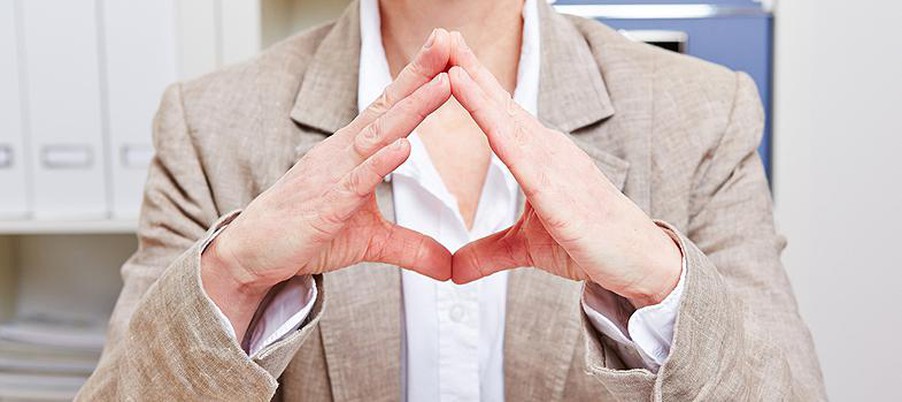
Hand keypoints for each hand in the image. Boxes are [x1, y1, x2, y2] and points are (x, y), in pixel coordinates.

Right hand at [202, 29, 454, 338]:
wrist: (252, 255)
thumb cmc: (307, 234)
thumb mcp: (370, 241)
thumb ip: (411, 247)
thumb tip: (448, 267)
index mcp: (356, 152)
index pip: (394, 108)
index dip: (421, 80)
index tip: (450, 52)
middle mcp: (344, 153)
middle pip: (390, 107)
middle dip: (421, 74)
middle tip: (450, 40)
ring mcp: (334, 175)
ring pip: (378, 135)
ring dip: (413, 108)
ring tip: (444, 83)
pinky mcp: (325, 206)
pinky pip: (355, 181)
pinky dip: (379, 164)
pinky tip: (403, 147)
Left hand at [447, 33, 681, 307]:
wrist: (638, 263)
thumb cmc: (590, 244)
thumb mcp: (527, 248)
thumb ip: (487, 253)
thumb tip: (453, 271)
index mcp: (538, 157)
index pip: (500, 114)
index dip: (473, 84)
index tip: (445, 56)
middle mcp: (548, 151)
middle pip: (502, 105)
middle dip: (471, 68)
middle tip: (443, 35)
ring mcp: (556, 168)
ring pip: (510, 124)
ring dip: (480, 92)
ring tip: (452, 62)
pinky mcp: (561, 194)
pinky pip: (525, 159)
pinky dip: (501, 133)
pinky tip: (482, 114)